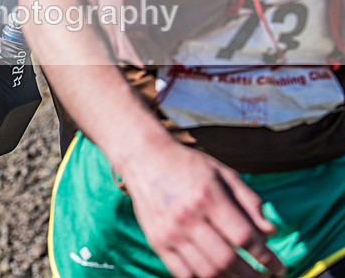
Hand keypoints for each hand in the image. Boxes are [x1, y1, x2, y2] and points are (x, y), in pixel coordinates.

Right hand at [118, 142, 285, 277]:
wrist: (144, 158)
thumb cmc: (188, 165)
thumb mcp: (223, 174)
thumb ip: (249, 202)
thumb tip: (271, 233)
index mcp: (208, 197)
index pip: (244, 237)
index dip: (266, 257)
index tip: (280, 267)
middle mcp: (187, 216)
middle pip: (227, 259)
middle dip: (253, 275)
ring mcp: (170, 231)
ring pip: (207, 271)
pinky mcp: (156, 241)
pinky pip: (182, 273)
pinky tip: (218, 276)